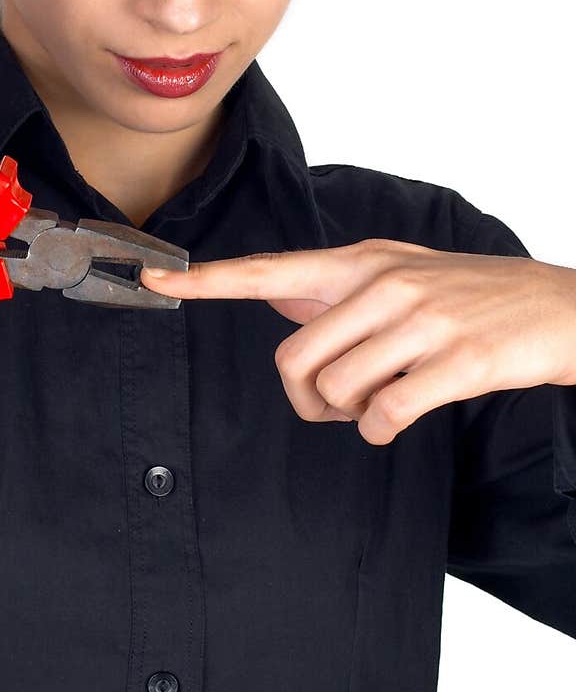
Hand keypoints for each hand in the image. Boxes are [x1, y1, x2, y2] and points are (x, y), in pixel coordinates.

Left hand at [140, 238, 575, 444]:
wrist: (558, 307)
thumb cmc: (471, 294)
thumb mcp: (403, 270)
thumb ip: (340, 285)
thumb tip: (276, 291)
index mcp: (363, 261)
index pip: (269, 269)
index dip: (208, 281)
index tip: (155, 283)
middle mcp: (385, 284)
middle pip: (295, 360)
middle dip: (306, 399)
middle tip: (336, 404)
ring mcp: (422, 321)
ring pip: (337, 390)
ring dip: (348, 416)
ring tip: (379, 402)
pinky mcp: (456, 362)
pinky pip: (384, 414)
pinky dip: (379, 430)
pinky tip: (396, 419)